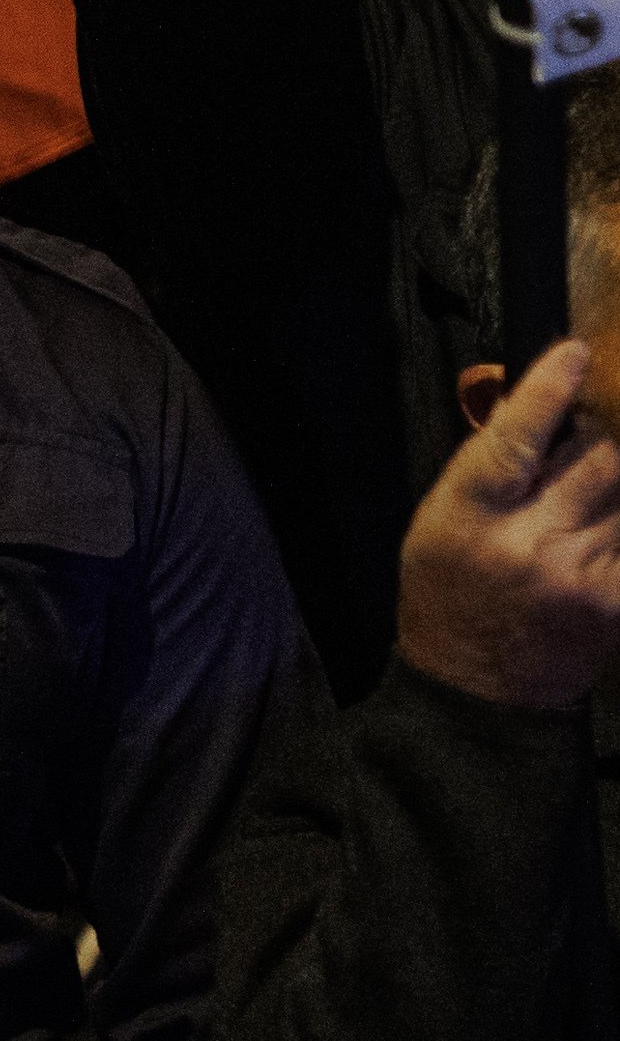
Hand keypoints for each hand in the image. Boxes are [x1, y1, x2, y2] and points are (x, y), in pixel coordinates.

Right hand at [399, 341, 619, 709]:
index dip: (547, 392)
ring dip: (615, 487)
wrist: (477, 687)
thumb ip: (488, 471)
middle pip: (598, 456)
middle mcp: (525, 542)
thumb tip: (540, 410)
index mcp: (467, 517)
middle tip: (586, 443)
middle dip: (600, 438)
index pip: (514, 440)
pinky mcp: (616, 599)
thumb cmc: (450, 593)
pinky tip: (595, 536)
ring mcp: (577, 572)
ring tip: (579, 510)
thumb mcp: (439, 525)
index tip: (575, 352)